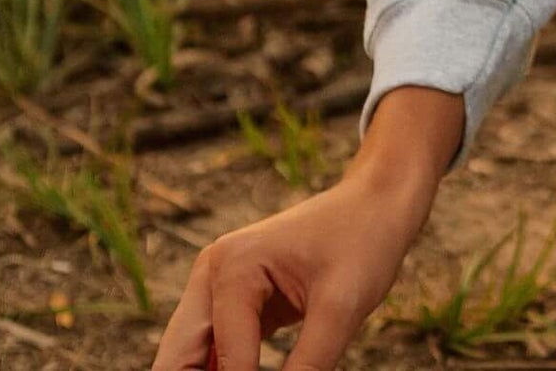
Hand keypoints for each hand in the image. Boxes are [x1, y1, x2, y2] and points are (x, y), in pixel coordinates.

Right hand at [148, 174, 426, 370]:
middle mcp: (213, 273)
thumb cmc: (365, 242)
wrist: (377, 201)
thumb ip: (307, 370)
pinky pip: (212, 353)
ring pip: (187, 359)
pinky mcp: (233, 302)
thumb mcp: (341, 310)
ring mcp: (218, 286)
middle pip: (177, 360)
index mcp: (233, 267)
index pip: (227, 363)